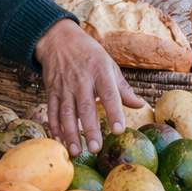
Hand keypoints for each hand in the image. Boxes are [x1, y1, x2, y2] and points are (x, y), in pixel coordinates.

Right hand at [35, 18, 143, 153]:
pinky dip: (54, 126)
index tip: (118, 130)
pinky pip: (52, 110)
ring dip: (70, 133)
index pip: (109, 95)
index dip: (114, 113)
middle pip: (86, 108)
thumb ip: (123, 88)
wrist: (59, 39)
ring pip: (66, 112)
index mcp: (100, 72)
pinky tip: (59, 140)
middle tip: (95, 149)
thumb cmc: (89, 54)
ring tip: (75, 151)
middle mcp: (81, 80)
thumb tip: (140, 105)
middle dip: (90, 129)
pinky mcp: (51, 90)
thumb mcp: (109, 65)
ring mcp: (64, 86)